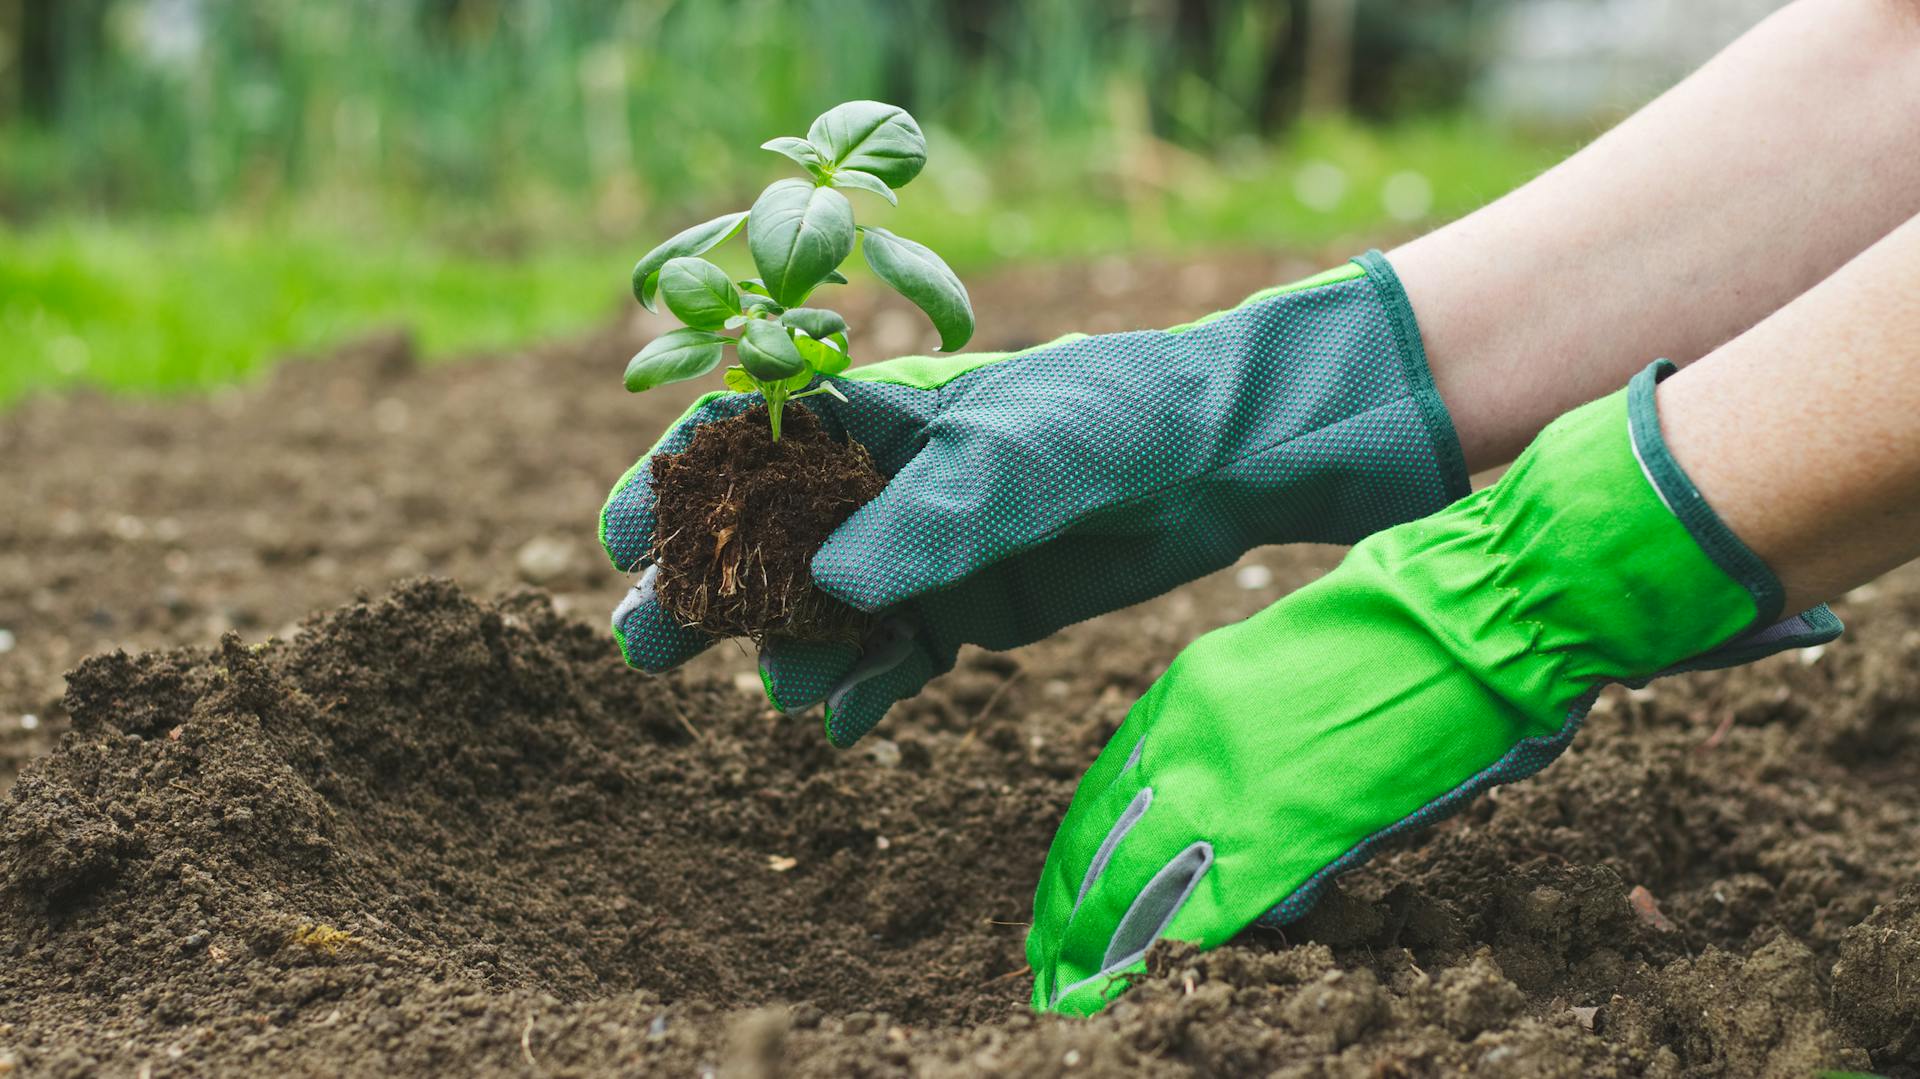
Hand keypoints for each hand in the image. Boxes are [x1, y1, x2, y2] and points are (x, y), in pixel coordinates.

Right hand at [602, 252, 1470, 745]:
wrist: (1215, 462)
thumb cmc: (1109, 420)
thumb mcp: (1014, 457)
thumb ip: (925, 519)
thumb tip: (831, 588)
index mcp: (869, 412)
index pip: (746, 442)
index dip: (676, 488)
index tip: (619, 539)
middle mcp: (877, 485)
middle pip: (762, 540)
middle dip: (704, 589)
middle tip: (641, 643)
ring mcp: (915, 552)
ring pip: (818, 612)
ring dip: (786, 651)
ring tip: (781, 690)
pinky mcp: (961, 610)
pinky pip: (890, 658)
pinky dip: (863, 690)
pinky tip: (842, 724)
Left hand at [1026, 363, 1839, 1014]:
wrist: (1473, 609)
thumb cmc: (1401, 628)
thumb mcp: (1281, 666)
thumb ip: (1238, 732)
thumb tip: (1233, 803)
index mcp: (1187, 691)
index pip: (1104, 791)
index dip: (1076, 855)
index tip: (1058, 899)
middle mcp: (1189, 736)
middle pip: (1100, 843)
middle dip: (1067, 913)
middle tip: (1046, 963)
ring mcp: (1233, 784)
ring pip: (1134, 883)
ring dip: (1102, 941)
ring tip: (1076, 987)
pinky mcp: (1290, 829)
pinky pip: (1215, 903)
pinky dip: (1182, 942)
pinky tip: (1156, 974)